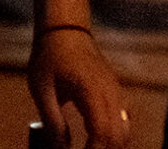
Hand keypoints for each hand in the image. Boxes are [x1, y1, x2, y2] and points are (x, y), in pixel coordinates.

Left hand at [31, 25, 130, 148]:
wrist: (66, 29)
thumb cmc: (50, 58)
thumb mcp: (42, 91)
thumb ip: (52, 122)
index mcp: (91, 92)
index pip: (102, 133)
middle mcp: (110, 92)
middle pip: (119, 135)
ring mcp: (116, 91)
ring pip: (125, 129)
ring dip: (111, 145)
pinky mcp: (115, 91)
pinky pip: (124, 119)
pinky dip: (114, 135)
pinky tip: (98, 142)